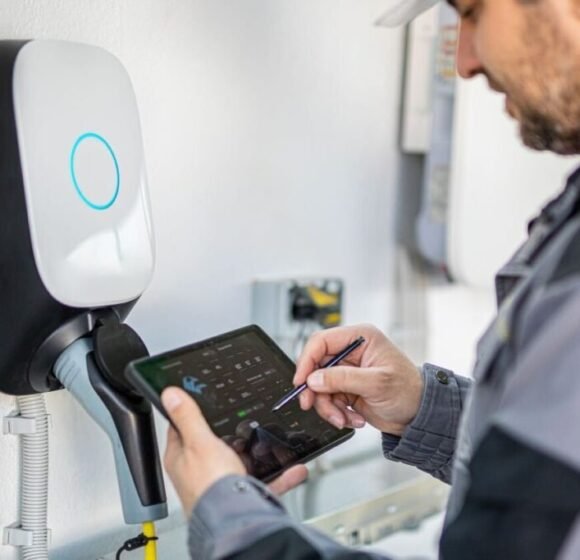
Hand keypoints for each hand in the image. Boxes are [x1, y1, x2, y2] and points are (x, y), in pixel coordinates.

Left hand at [162, 387, 307, 515]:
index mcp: (182, 458)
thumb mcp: (200, 441)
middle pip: (213, 445)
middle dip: (231, 434)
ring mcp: (221, 485)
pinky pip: (265, 482)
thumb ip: (188, 416)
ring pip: (242, 463)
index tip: (202, 400)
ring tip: (271, 442)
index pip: (181, 428)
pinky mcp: (243, 497)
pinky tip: (293, 468)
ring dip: (259, 453)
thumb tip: (171, 395)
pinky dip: (281, 475)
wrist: (234, 521)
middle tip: (244, 421)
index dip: (191, 413)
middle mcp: (199, 473)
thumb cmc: (209, 486)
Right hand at [294, 324, 422, 436]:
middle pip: (316, 366)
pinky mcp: (346, 388)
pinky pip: (328, 400)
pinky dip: (336, 412)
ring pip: (319, 387)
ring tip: (343, 418)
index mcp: (360, 338)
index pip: (321, 342)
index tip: (301, 381)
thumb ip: (343, 379)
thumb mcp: (376, 383)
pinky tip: (352, 418)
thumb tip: (314, 379)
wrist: (419, 416)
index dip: (307, 360)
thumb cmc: (409, 391)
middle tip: (311, 404)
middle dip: (315, 389)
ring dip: (328, 406)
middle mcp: (351, 352)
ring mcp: (347, 372)